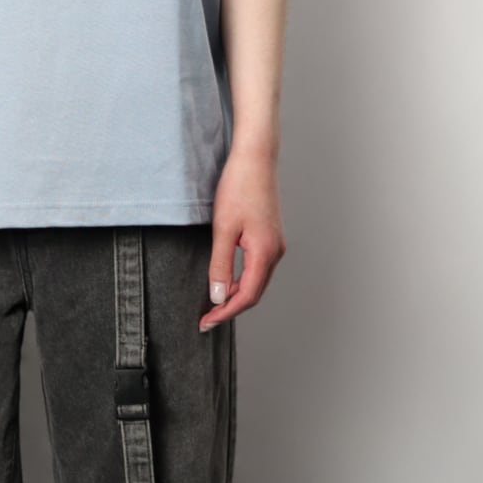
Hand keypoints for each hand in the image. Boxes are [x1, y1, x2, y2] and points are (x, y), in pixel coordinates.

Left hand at [199, 148, 285, 331]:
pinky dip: (242, 280)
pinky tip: (226, 281)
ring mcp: (275, 245)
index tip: (206, 322)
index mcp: (265, 252)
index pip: (246, 296)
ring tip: (213, 304)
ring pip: (257, 281)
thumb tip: (217, 296)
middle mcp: (275, 252)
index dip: (226, 312)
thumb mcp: (223, 229)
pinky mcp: (270, 237)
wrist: (255, 160)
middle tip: (206, 319)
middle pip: (254, 293)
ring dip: (236, 295)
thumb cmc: (238, 188)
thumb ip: (220, 265)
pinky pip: (257, 268)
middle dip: (230, 308)